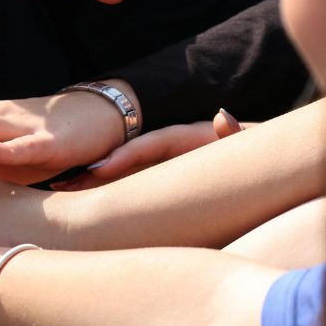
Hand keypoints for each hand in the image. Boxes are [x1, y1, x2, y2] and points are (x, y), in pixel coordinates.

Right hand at [53, 108, 245, 190]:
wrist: (266, 166)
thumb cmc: (258, 155)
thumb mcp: (250, 143)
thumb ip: (236, 134)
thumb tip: (222, 117)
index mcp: (185, 140)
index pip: (148, 145)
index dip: (123, 156)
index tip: (98, 169)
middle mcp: (169, 154)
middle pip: (125, 161)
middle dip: (94, 173)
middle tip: (61, 183)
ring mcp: (164, 170)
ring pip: (122, 178)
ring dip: (91, 186)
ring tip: (60, 193)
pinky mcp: (163, 187)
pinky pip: (131, 192)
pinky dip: (107, 197)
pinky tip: (83, 208)